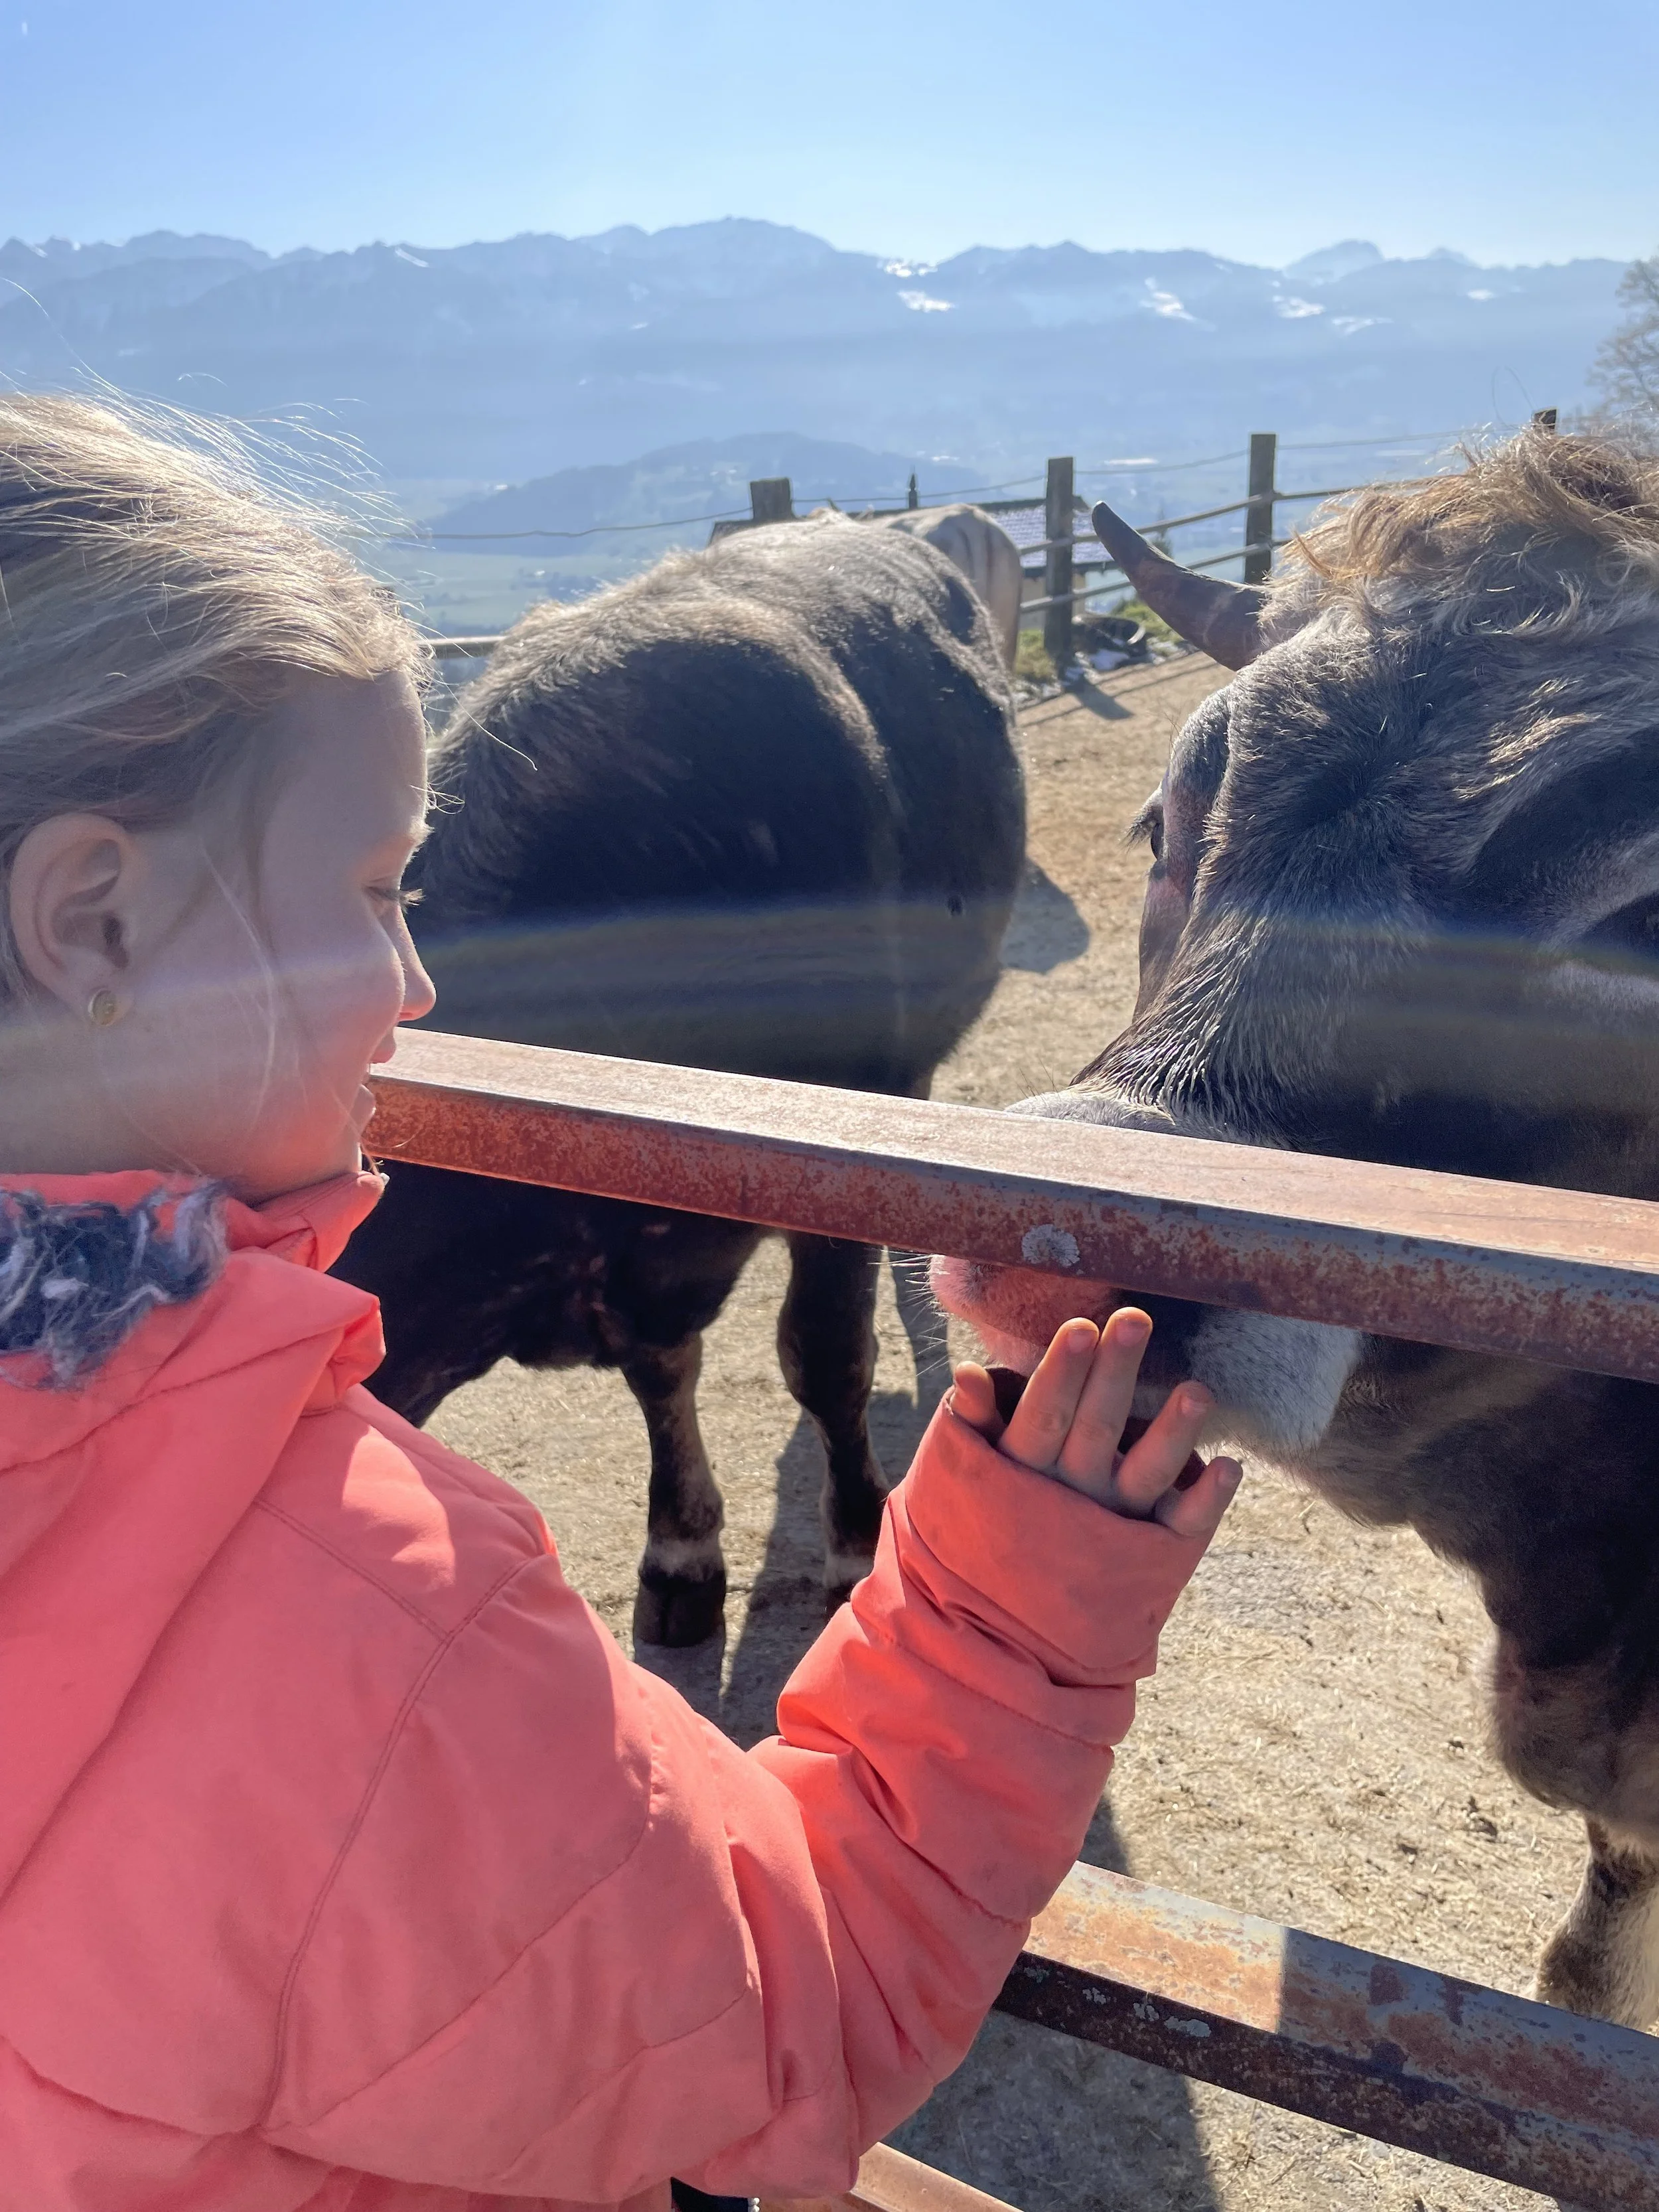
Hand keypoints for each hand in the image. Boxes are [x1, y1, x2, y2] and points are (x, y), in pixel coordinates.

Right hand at [951, 1309, 1241, 1538]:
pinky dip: (1206, 1500)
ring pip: (1145, 1476)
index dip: (1062, 1373)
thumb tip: (967, 1371)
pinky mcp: (1149, 1553)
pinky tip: (1230, 1465)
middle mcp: (1070, 1498)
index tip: (1082, 1326)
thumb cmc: (993, 1516)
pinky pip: (1180, 1526)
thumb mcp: (969, 1473)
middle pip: (1096, 1429)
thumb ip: (975, 1422)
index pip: (1043, 1415)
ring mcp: (1112, 1526)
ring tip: (1198, 1391)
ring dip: (1172, 1433)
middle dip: (1115, 1375)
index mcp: (1023, 1473)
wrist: (1007, 1625)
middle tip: (1136, 1320)